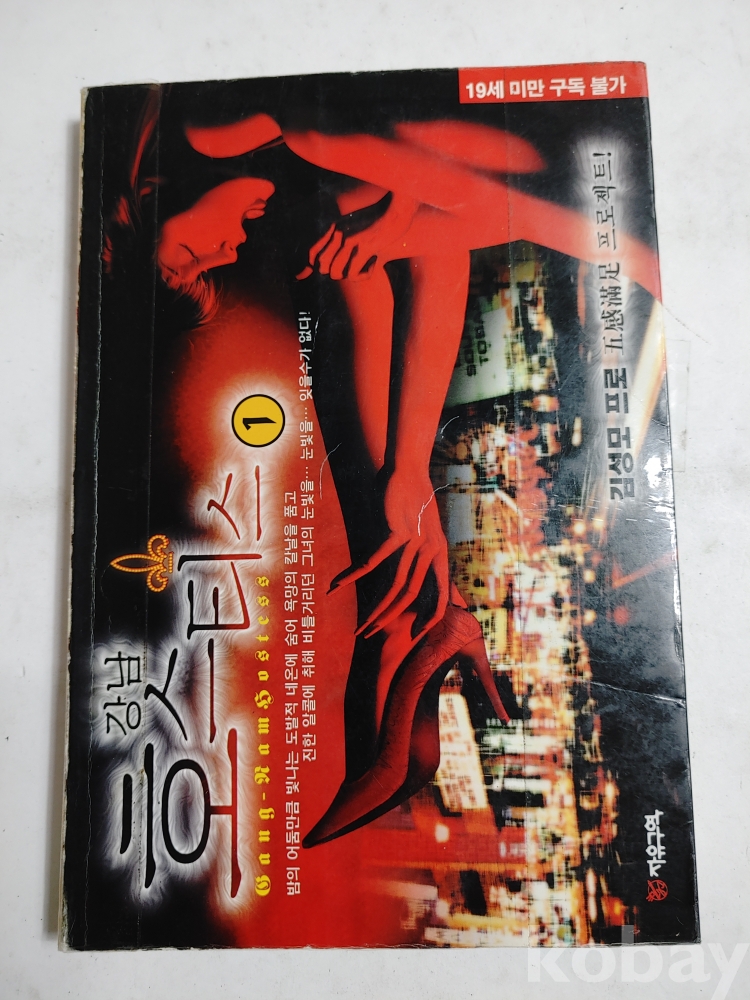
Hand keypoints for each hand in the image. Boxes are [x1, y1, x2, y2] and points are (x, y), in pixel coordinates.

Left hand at [297, 192, 417, 281]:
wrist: (398, 209)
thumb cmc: (382, 218)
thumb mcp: (357, 224)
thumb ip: (345, 238)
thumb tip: (336, 258)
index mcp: (333, 227)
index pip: (312, 252)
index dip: (318, 265)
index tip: (331, 267)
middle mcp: (337, 232)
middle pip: (321, 266)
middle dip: (336, 272)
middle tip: (354, 266)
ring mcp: (349, 239)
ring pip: (334, 272)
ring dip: (349, 275)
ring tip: (364, 267)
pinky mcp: (363, 246)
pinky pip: (351, 274)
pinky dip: (362, 276)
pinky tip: (374, 265)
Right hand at [330, 471, 448, 639]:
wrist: (408, 468)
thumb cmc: (410, 497)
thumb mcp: (421, 528)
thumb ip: (417, 552)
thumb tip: (405, 572)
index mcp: (441, 554)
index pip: (442, 596)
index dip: (429, 618)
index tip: (414, 634)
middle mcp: (432, 551)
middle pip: (410, 596)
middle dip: (388, 619)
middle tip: (368, 633)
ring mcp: (416, 542)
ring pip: (394, 585)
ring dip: (374, 608)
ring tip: (358, 623)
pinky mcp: (398, 532)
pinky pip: (373, 561)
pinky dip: (353, 574)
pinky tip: (338, 584)